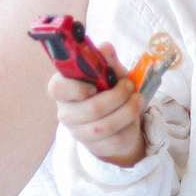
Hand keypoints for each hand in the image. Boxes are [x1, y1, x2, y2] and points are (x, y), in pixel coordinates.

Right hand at [49, 41, 145, 167]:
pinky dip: (128, 126)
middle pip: (90, 109)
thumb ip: (106, 60)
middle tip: (130, 86)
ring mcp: (78, 132)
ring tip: (138, 99)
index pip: (57, 88)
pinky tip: (133, 115)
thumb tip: (104, 48)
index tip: (96, 84)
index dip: (77, 87)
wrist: (117, 118)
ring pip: (104, 126)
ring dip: (127, 111)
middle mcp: (66, 112)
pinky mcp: (94, 147)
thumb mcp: (110, 71)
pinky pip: (114, 140)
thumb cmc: (108, 88)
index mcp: (63, 88)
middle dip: (117, 96)